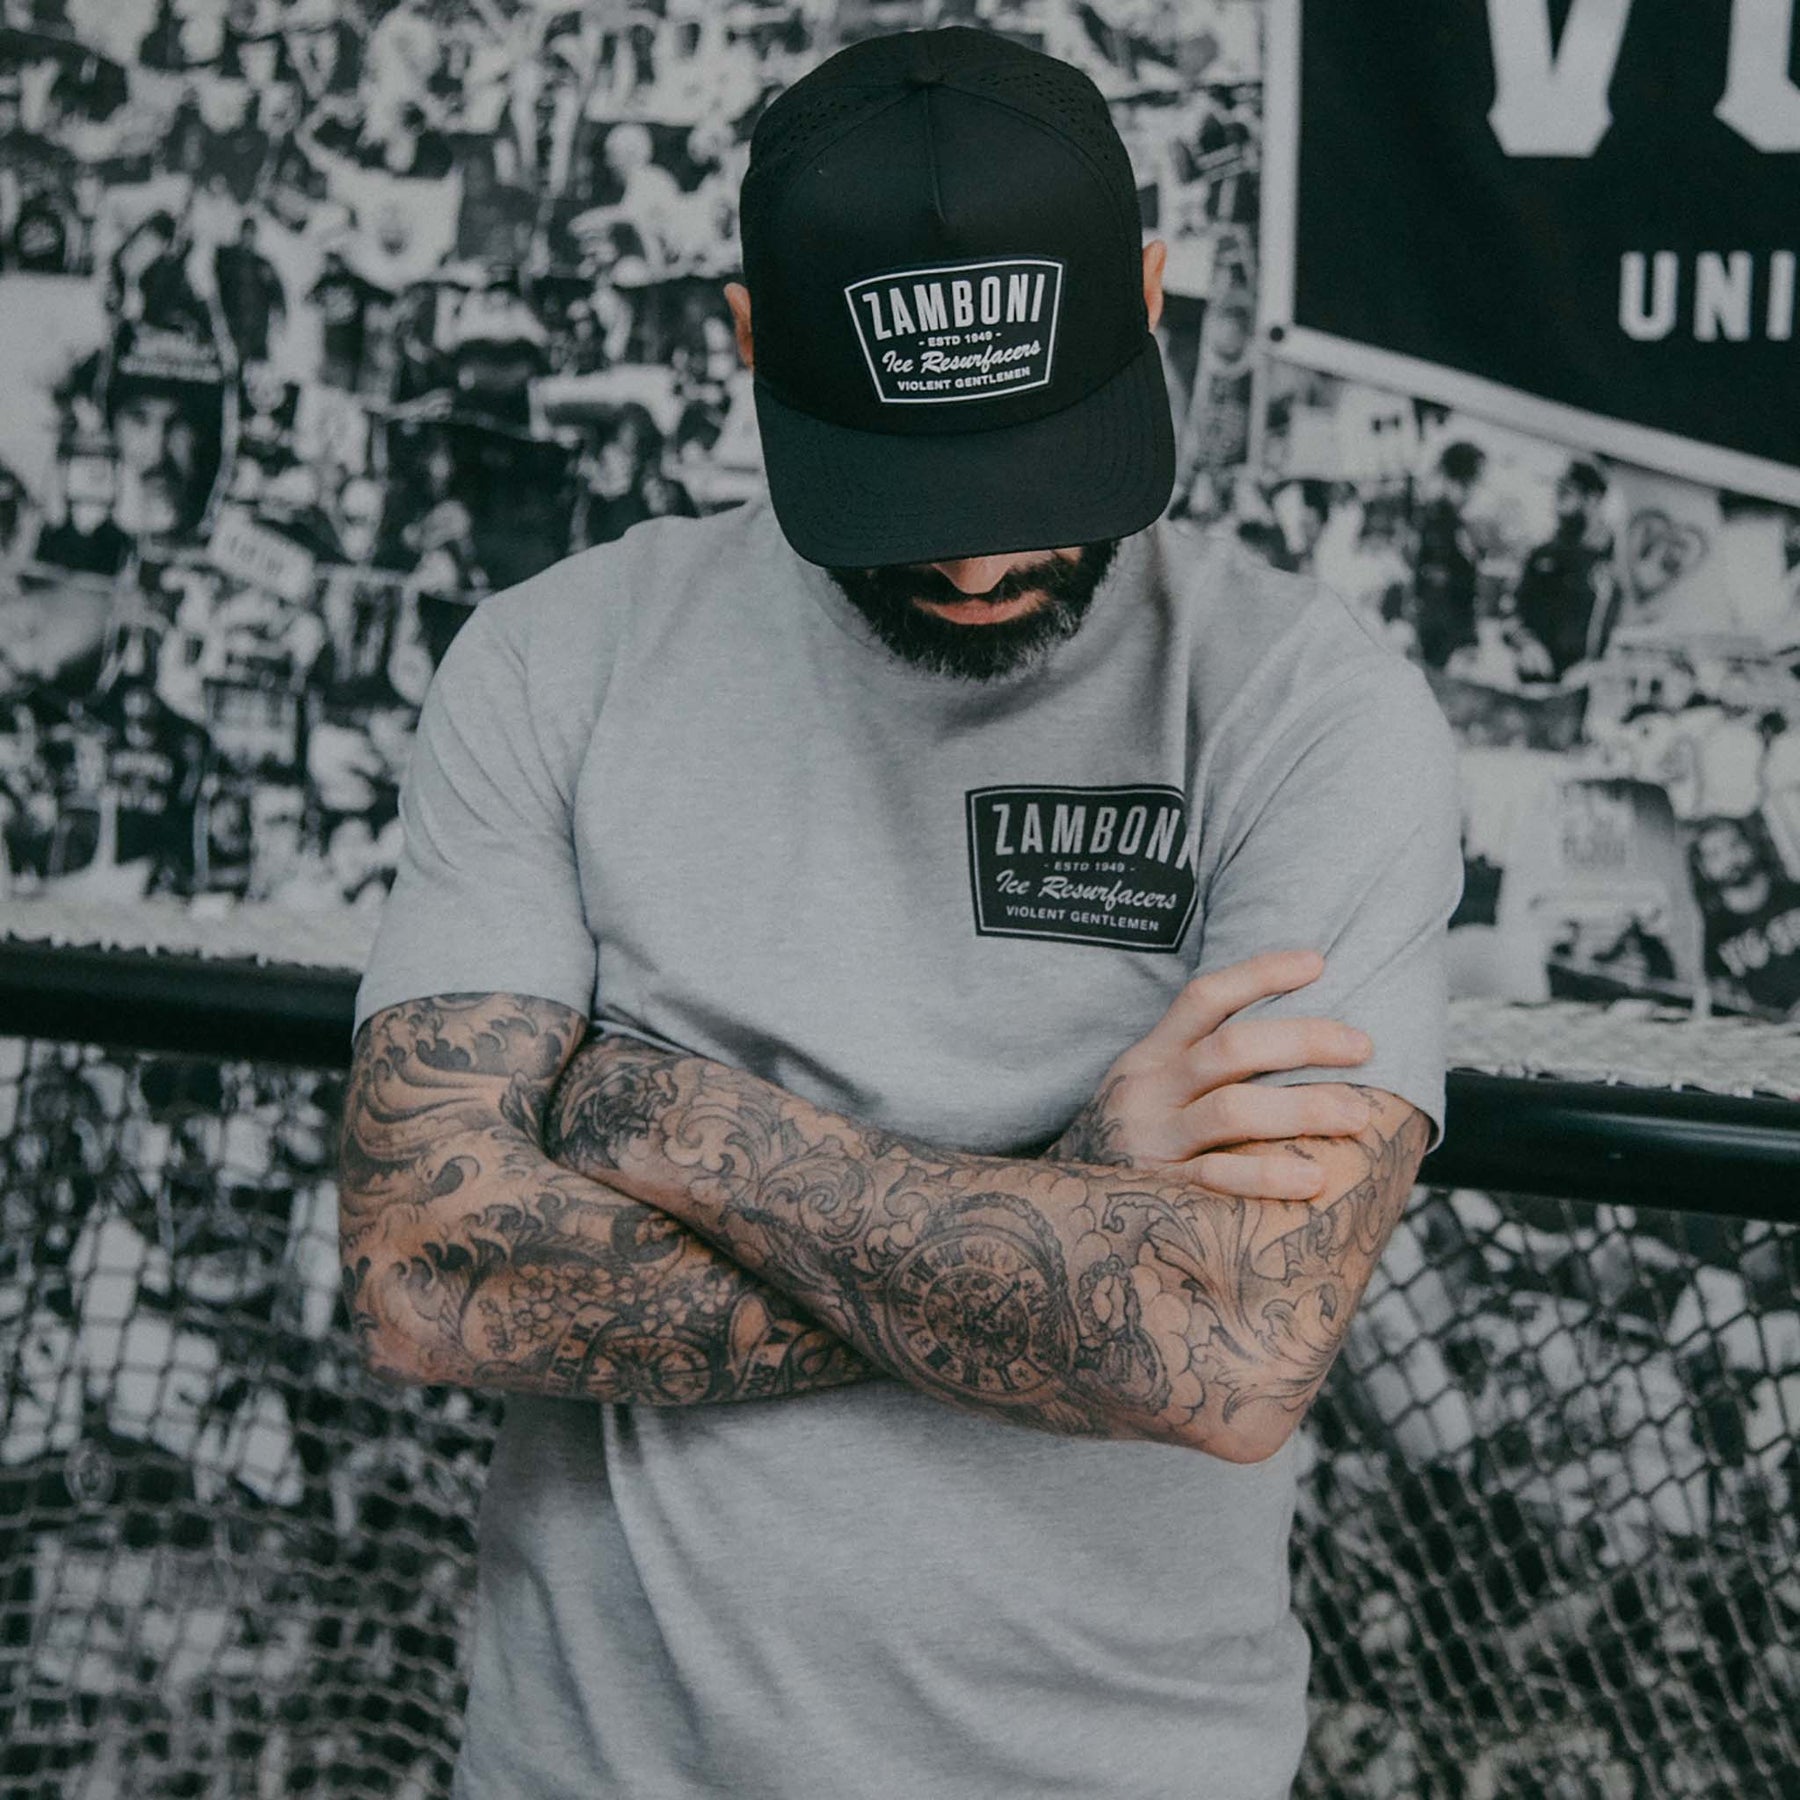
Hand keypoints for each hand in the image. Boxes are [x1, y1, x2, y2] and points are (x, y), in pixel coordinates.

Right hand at [1050, 949, 1374, 1200]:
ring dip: (1302, 1108)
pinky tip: (1312, 1178)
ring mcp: (1150, 1140)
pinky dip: (1267, 1176)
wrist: (1056, 1210)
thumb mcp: (1149, 1088)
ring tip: (1358, 1116)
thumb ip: (1199, 1062)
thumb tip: (1292, 1037)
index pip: (1205, 997)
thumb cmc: (1132, 1141)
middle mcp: (1148, 1090)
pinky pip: (1217, 1178)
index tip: (1319, 962)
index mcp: (1151, 1056)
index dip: (1261, 974)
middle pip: (1231, 1048)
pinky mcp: (1155, 1191)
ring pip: (1231, 1110)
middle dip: (1305, 1041)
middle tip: (1365, 1046)